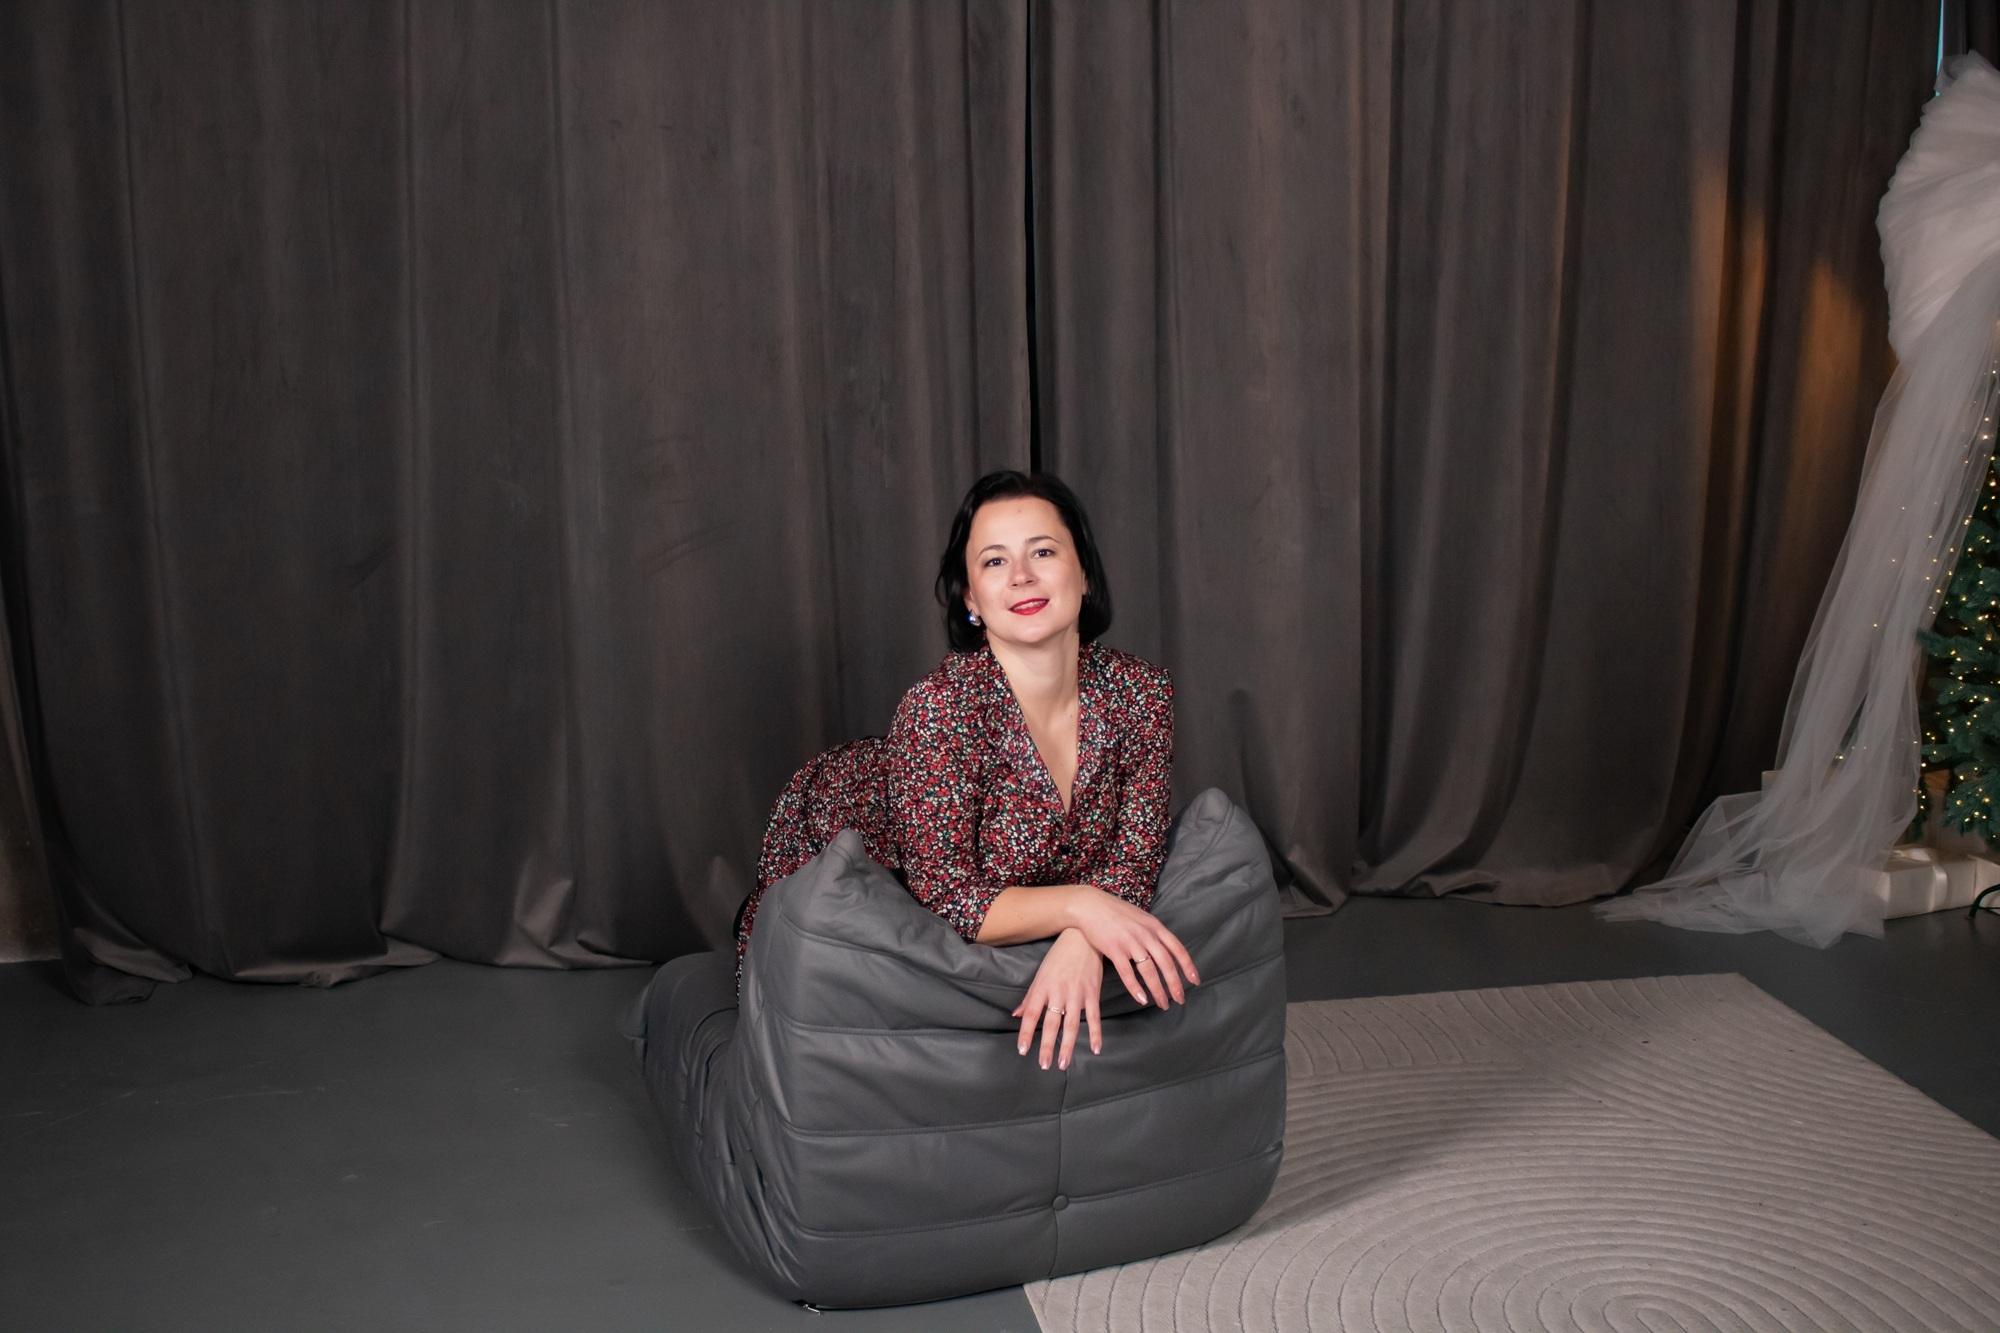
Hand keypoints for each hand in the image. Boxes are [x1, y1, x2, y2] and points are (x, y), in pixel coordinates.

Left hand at [1012, 928, 1103, 1070]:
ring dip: (1068, 1046)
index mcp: (1042, 988)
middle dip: (1047, 1046)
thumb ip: (1029, 998)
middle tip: (1044, 1065)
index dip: (1026, 1033)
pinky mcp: (1092, 993)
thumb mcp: (1040, 975)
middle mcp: (1058, 993)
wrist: (1082, 938)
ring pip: (1072, 1024)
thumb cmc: (1058, 957)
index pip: (1031, 1014)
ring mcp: (1077, 994)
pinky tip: (1096, 1048)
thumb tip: (1016, 1015)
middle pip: (1051, 1024)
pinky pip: (1094, 1017)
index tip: (1023, 1050)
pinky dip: (1096, 1033)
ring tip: (1063, 1064)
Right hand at [1066, 887, 1198, 1008]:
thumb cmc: (1116, 912)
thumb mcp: (1141, 917)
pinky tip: (1142, 999)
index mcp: (1155, 926)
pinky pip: (1127, 973)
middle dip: (1175, 984)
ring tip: (1163, 1004)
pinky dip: (1135, 988)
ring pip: (1149, 971)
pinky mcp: (1114, 949)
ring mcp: (1130, 942)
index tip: (1195, 981)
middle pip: (1166, 964)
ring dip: (1158, 990)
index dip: (1188, 966)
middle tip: (1180, 1000)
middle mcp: (1146, 934)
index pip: (1177, 949)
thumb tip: (1166, 948)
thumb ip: (1154, 932)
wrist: (1090, 905)